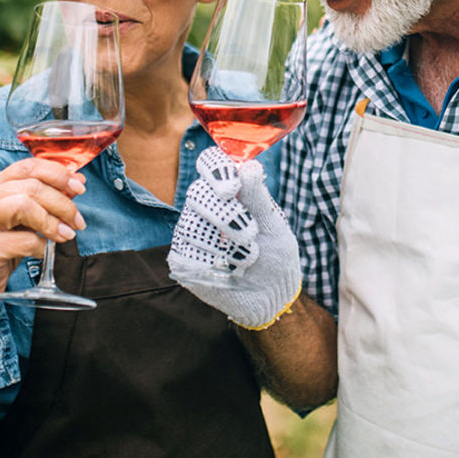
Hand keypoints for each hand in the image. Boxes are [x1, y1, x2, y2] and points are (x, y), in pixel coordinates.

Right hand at [0, 158, 86, 315]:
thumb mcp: (24, 218)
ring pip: (25, 206)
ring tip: (65, 235)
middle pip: (32, 187)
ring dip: (52, 221)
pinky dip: (42, 246)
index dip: (58, 174)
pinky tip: (44, 252)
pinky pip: (24, 240)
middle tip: (77, 221)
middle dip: (63, 203)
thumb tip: (76, 181)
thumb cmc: (0, 246)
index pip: (29, 166)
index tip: (79, 186)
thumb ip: (46, 199)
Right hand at [168, 147, 301, 328]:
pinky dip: (213, 263)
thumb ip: (258, 197)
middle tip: (250, 233)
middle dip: (225, 214)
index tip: (232, 186)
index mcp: (227, 190)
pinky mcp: (183, 260)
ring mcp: (191, 232)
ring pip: (191, 226)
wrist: (273, 294)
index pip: (209, 163)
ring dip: (225, 245)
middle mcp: (204, 207)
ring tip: (249, 258)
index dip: (215, 168)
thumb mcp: (274, 224)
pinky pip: (187, 254)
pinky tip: (231, 270)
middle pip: (197, 194)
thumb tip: (249, 166)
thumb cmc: (275, 253)